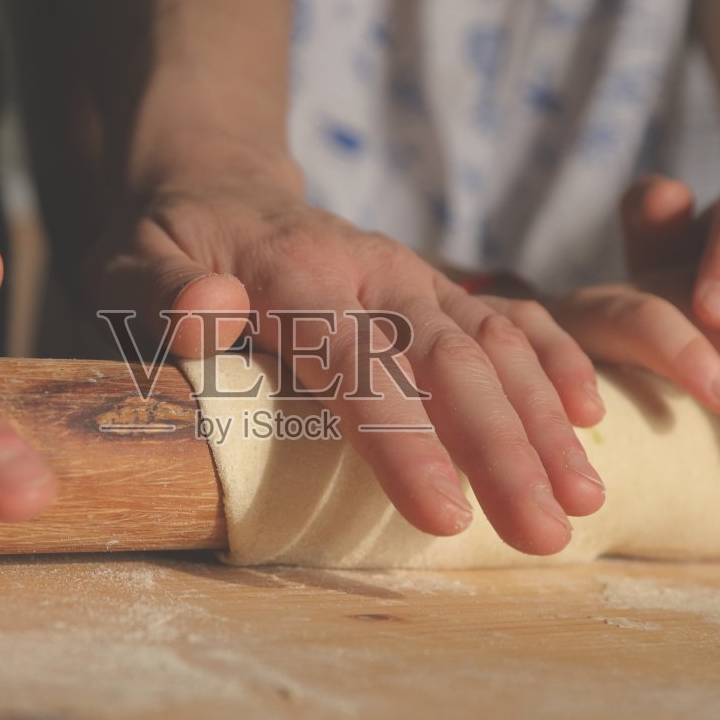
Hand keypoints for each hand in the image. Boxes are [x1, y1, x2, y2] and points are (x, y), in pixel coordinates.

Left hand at [90, 149, 605, 555]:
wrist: (216, 184)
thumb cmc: (166, 243)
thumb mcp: (128, 262)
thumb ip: (162, 293)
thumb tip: (206, 314)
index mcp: (296, 276)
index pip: (359, 365)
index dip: (404, 441)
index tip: (447, 516)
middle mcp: (372, 272)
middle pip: (450, 362)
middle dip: (504, 450)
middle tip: (547, 535)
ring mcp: (413, 278)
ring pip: (495, 343)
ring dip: (543, 421)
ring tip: (583, 500)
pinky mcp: (436, 287)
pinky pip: (510, 316)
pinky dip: (554, 359)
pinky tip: (591, 414)